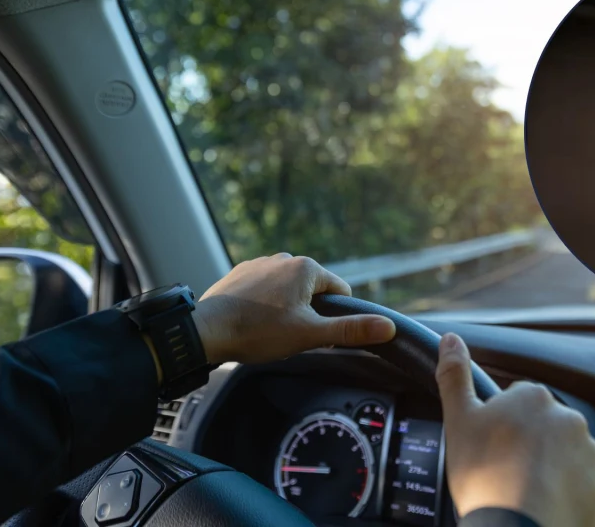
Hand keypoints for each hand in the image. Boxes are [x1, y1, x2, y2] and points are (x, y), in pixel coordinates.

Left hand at [192, 253, 395, 364]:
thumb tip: (388, 327)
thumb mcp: (310, 335)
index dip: (334, 317)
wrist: (207, 330)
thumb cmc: (258, 332)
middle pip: (313, 291)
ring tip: (269, 330)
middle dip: (308, 313)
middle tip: (290, 335)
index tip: (316, 334)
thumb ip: (350, 330)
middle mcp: (285, 259)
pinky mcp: (240, 273)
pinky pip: (265, 289)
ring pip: (288, 290)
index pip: (340, 293)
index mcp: (307, 268)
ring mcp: (260, 264)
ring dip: (286, 308)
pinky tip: (253, 321)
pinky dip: (264, 304)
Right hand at [436, 333, 594, 526]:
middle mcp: (570, 419)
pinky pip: (592, 486)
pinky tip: (552, 507)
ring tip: (530, 495)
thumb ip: (455, 376)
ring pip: (572, 457)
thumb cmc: (485, 479)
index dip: (504, 427)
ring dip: (556, 471)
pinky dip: (576, 496)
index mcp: (533, 399)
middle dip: (533, 446)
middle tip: (509, 473)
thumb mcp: (459, 421)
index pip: (520, 403)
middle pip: (549, 429)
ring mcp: (593, 454)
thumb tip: (450, 341)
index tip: (495, 448)